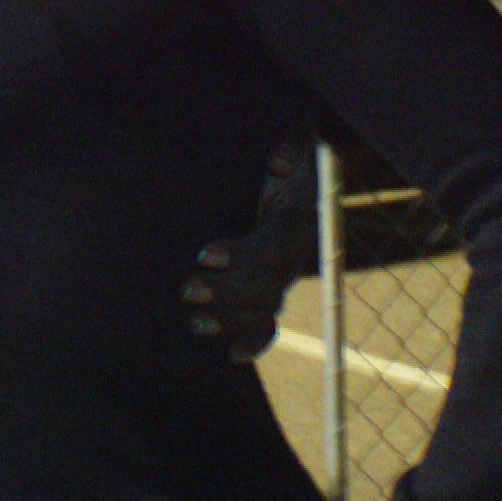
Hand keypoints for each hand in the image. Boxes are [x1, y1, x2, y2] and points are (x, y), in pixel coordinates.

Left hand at [181, 143, 315, 360]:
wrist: (314, 176)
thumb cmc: (299, 157)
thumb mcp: (300, 144)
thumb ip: (293, 149)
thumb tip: (279, 162)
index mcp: (296, 221)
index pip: (271, 246)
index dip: (240, 255)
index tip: (203, 255)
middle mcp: (295, 254)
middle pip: (266, 285)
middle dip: (227, 293)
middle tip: (187, 292)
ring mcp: (285, 273)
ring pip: (265, 307)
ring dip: (231, 320)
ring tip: (195, 324)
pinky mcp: (274, 282)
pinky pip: (271, 319)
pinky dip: (255, 339)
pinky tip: (232, 356)